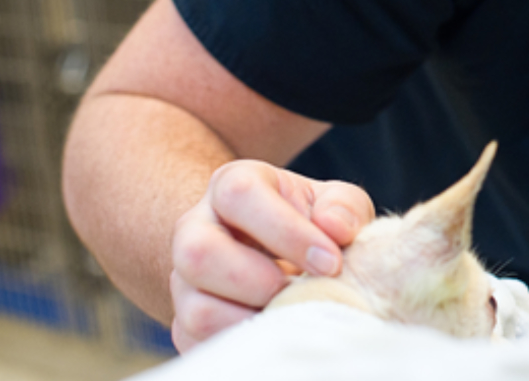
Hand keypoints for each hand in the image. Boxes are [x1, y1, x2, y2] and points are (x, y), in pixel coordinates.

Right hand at [169, 160, 373, 351]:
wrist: (282, 256)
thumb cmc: (311, 223)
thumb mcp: (334, 204)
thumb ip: (343, 207)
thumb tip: (335, 228)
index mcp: (232, 186)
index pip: (239, 195)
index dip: (287, 232)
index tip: (330, 262)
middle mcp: (196, 229)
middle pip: (198, 253)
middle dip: (260, 281)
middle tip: (302, 290)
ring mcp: (186, 278)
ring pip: (197, 309)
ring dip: (253, 319)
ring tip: (294, 312)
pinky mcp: (186, 320)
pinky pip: (201, 342)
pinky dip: (247, 342)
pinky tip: (279, 328)